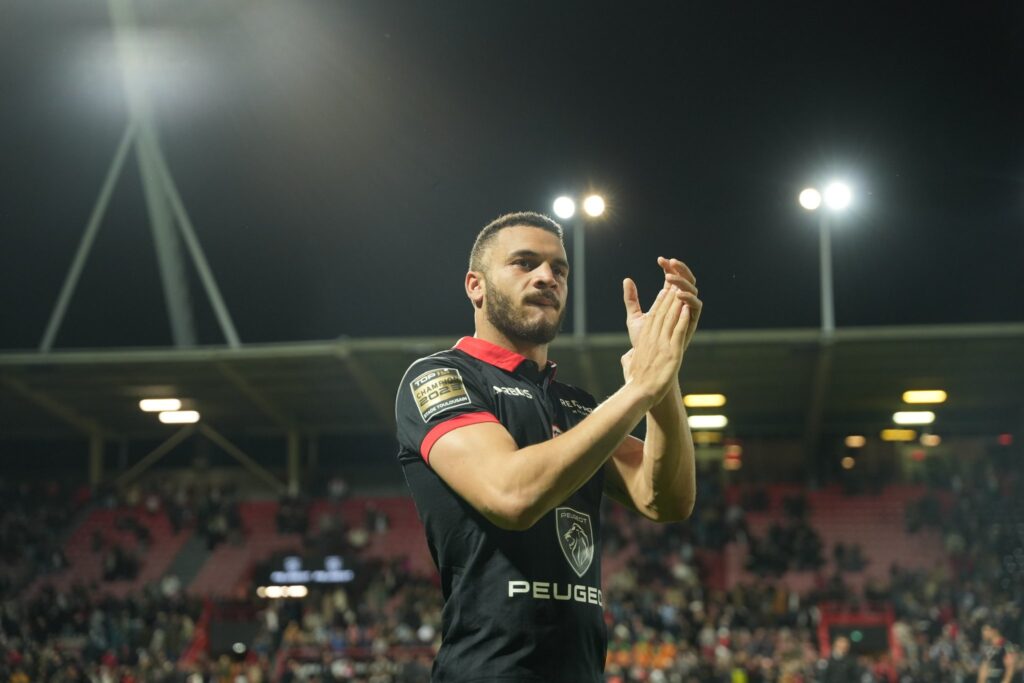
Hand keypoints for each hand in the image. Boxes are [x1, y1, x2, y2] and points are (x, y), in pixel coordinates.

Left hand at [623, 257, 701, 350]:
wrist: (648, 360)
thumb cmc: (643, 340)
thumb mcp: (635, 317)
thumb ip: (631, 299)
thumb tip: (627, 279)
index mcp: (669, 300)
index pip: (672, 278)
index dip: (669, 267)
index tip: (660, 260)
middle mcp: (680, 304)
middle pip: (686, 280)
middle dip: (681, 269)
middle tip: (670, 262)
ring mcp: (686, 312)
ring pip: (693, 290)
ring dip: (683, 281)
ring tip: (669, 278)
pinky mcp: (691, 322)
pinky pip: (696, 306)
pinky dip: (690, 298)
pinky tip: (678, 294)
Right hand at [623, 286, 689, 406]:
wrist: (640, 392)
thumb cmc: (634, 382)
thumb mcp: (629, 366)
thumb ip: (628, 359)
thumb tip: (627, 358)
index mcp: (643, 340)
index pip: (652, 317)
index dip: (659, 303)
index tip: (664, 292)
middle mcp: (652, 339)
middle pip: (661, 313)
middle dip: (669, 297)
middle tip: (676, 284)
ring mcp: (662, 344)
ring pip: (670, 318)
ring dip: (677, 303)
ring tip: (683, 291)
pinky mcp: (672, 352)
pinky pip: (678, 331)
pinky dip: (683, 318)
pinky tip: (687, 309)